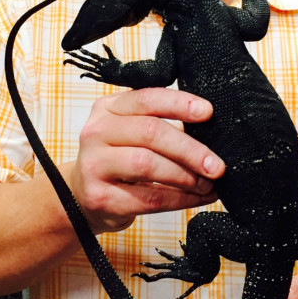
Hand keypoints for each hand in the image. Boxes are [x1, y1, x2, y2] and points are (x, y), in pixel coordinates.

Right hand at [65, 87, 225, 233]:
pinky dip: (180, 199)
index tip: (208, 112)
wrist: (81, 198)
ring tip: (208, 183)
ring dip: (185, 176)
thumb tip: (209, 132)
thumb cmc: (117, 160)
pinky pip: (148, 198)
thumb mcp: (130, 132)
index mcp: (107, 108)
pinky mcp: (100, 197)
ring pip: (147, 164)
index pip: (146, 99)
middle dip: (189, 149)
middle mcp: (96, 132)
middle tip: (216, 165)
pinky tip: (197, 198)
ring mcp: (94, 165)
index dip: (179, 104)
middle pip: (150, 132)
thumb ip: (159, 124)